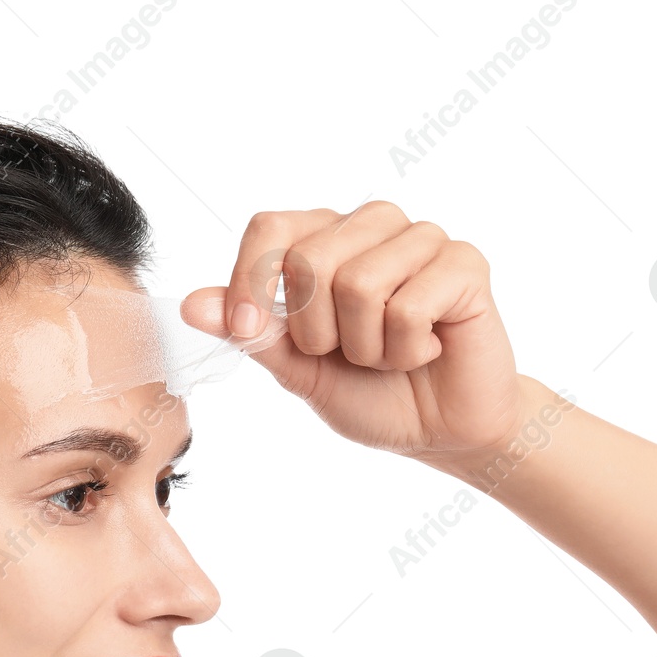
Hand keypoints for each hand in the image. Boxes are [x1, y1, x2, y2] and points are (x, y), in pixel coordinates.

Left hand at [181, 202, 526, 463]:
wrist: (440, 431)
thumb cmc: (370, 393)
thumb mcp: (297, 368)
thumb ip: (251, 333)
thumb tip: (192, 305)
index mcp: (324, 238)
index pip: (269, 227)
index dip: (250, 280)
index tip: (247, 332)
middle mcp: (371, 225)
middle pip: (309, 260)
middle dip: (318, 333)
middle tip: (348, 353)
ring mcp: (421, 238)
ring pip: (358, 283)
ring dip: (366, 345)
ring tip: (390, 353)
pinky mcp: (464, 263)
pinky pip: (409, 305)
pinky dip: (407, 349)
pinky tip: (426, 351)